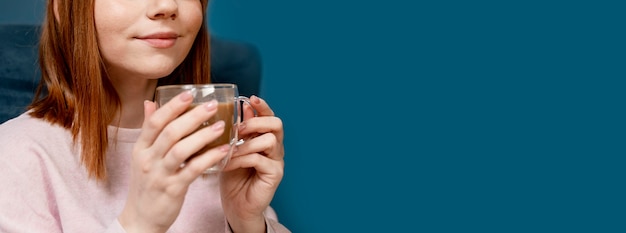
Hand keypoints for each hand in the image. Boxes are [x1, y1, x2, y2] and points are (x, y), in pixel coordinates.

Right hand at [119, 92, 229, 232]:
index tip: (189, 93)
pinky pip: (192, 170)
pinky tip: (224, 150)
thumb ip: (149, 130)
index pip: (154, 122)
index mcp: (140, 148)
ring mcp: (159, 175)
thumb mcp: (142, 156)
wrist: (141, 219)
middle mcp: (147, 160)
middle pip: (170, 132)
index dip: (172, 107)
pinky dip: (209, 158)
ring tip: (222, 126)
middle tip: (212, 105)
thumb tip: (150, 102)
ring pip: (181, 150)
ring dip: (203, 136)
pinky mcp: (172, 189)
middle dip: (192, 116)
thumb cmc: (146, 184)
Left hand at [220, 95, 284, 232]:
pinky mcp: (274, 175)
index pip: (269, 116)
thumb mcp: (231, 149)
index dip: (262, 106)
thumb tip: (239, 108)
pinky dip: (240, 159)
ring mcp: (276, 161)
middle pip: (276, 124)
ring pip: (269, 140)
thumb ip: (238, 131)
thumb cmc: (233, 177)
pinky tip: (227, 163)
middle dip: (256, 122)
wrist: (236, 206)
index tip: (251, 98)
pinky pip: (258, 160)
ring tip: (229, 150)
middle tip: (239, 128)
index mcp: (265, 138)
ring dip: (246, 143)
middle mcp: (275, 148)